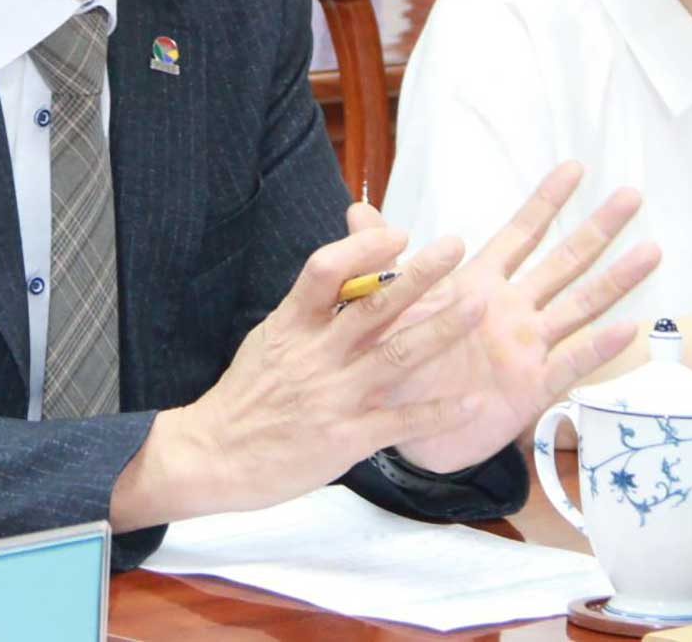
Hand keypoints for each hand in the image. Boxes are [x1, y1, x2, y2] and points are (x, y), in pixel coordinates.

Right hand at [144, 224, 494, 517]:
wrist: (213, 457)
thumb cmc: (246, 395)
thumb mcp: (270, 339)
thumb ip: (308, 308)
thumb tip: (345, 270)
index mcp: (291, 325)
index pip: (325, 270)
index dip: (363, 248)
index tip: (399, 235)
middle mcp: (315, 355)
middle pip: (373, 306)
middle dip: (419, 273)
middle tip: (455, 245)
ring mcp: (333, 396)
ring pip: (396, 356)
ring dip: (441, 329)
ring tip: (478, 304)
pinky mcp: (346, 438)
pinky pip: (401, 421)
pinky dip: (438, 412)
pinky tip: (473, 402)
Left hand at [373, 162, 660, 473]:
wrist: (396, 423)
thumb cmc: (397, 359)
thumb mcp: (387, 304)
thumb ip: (379, 259)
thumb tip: (357, 209)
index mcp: (479, 285)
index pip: (519, 234)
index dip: (545, 202)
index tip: (574, 166)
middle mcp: (512, 311)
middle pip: (563, 262)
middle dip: (596, 229)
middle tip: (633, 195)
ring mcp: (527, 348)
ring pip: (579, 306)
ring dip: (615, 279)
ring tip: (652, 249)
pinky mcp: (530, 387)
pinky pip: (569, 364)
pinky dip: (597, 347)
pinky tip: (628, 327)